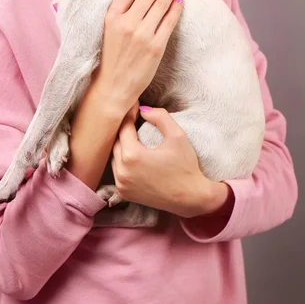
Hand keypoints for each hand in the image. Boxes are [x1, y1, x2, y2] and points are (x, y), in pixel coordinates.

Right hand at [91, 0, 182, 114]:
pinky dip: (176, 7)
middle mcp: (127, 23)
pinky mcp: (156, 46)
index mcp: (111, 17)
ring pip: (161, 4)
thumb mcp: (107, 30)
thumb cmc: (110, 57)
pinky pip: (169, 21)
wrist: (113, 86)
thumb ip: (119, 12)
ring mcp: (142, 35)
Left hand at [111, 103, 232, 217]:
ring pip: (114, 156)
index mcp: (132, 156)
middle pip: (115, 141)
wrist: (191, 198)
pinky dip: (121, 160)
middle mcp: (122, 171)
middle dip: (124, 128)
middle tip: (133, 117)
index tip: (135, 105)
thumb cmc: (186, 166)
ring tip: (131, 133)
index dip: (129, 114)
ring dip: (121, 144)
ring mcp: (121, 184)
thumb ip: (160, 117)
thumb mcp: (178, 136)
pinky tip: (131, 153)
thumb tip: (143, 109)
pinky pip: (117, 170)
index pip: (124, 128)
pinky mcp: (124, 193)